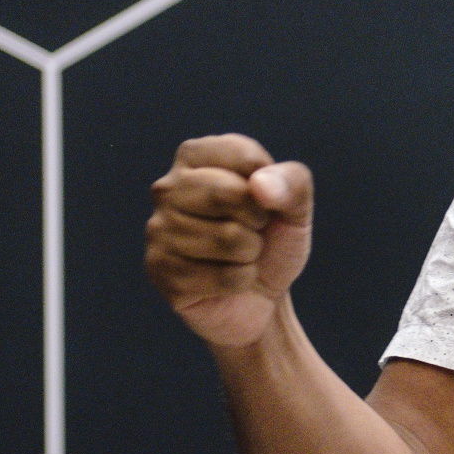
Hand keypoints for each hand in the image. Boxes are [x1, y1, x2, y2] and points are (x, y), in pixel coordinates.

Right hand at [146, 134, 312, 347]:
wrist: (260, 297)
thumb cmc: (272, 241)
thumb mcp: (296, 207)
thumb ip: (293, 183)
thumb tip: (259, 185)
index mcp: (197, 156)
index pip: (246, 157)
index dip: (271, 187)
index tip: (263, 202)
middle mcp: (168, 186)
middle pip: (230, 194)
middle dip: (258, 221)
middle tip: (252, 232)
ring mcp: (158, 227)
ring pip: (228, 238)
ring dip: (250, 254)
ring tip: (238, 255)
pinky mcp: (158, 267)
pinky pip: (222, 276)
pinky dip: (240, 281)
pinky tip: (226, 281)